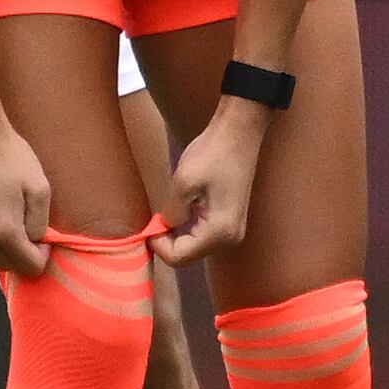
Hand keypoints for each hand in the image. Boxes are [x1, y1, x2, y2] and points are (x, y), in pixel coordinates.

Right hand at [0, 116, 55, 277]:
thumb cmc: (12, 159)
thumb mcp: (40, 189)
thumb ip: (40, 224)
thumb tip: (36, 243)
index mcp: (4, 231)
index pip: (29, 267)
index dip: (43, 256)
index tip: (46, 236)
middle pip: (11, 268)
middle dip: (27, 256)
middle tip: (34, 229)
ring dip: (10, 251)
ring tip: (19, 221)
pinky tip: (2, 216)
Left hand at [155, 102, 269, 264]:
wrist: (239, 131)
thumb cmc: (213, 153)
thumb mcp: (183, 183)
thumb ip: (170, 213)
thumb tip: (162, 229)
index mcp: (220, 232)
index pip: (179, 257)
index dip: (157, 243)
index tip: (149, 222)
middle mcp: (230, 238)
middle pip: (187, 256)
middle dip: (167, 241)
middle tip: (155, 217)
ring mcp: (233, 231)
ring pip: (194, 247)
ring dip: (176, 235)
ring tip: (168, 210)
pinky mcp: (231, 221)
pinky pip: (203, 236)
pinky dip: (187, 229)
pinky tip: (183, 209)